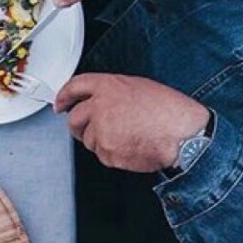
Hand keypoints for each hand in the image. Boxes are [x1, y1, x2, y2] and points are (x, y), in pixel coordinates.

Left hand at [55, 75, 208, 172]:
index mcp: (108, 87)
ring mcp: (101, 131)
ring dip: (101, 141)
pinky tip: (131, 145)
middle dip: (79, 126)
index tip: (60, 104)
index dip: (64, 96)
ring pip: (88, 140)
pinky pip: (102, 155)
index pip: (74, 87)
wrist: (182, 135)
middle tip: (91, 129)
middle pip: (74, 120)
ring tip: (126, 136)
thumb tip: (99, 102)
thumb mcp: (139, 88)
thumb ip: (112, 93)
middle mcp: (100, 108)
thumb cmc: (168, 111)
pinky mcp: (106, 152)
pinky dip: (113, 154)